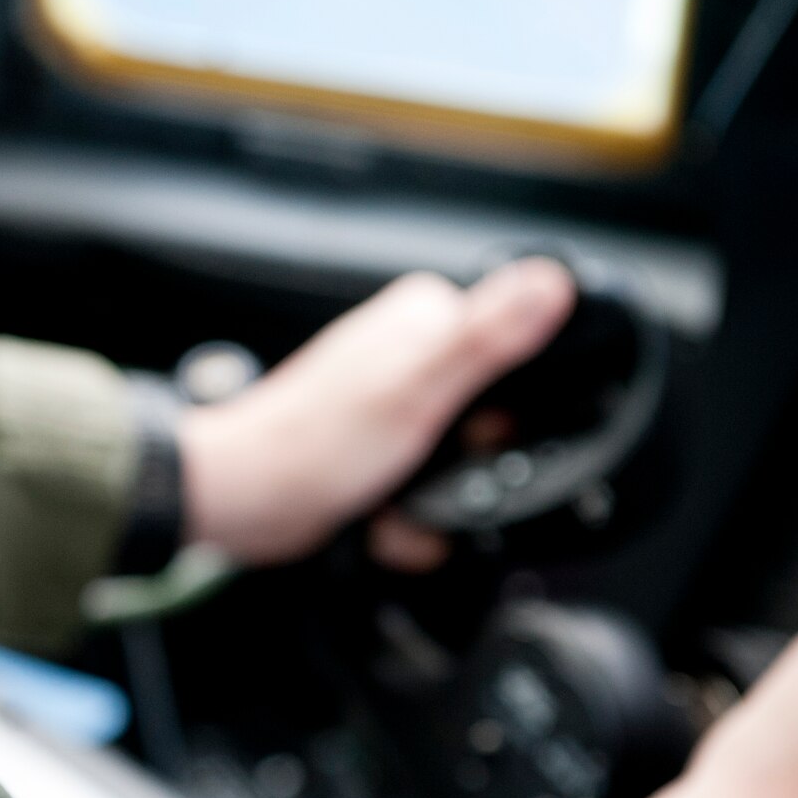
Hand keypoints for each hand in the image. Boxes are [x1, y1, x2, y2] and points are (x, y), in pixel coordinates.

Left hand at [175, 259, 576, 568]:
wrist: (245, 498)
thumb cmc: (314, 441)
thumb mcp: (419, 385)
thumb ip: (488, 333)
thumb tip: (552, 279)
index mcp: (427, 318)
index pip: (519, 353)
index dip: (514, 409)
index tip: (479, 433)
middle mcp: (413, 356)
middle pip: (497, 419)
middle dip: (473, 466)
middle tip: (429, 471)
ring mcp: (396, 406)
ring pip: (465, 464)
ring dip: (439, 501)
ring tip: (398, 500)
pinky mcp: (380, 451)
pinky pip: (428, 492)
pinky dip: (411, 518)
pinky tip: (384, 517)